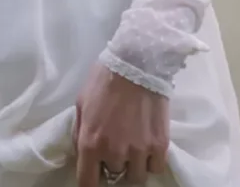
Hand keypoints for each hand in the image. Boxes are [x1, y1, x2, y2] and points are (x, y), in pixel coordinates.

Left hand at [74, 62, 168, 184]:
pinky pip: (154, 168)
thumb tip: (80, 150)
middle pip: (113, 176)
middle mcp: (114, 152)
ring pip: (136, 177)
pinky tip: (146, 146)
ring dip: (131, 166)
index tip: (92, 175)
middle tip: (114, 148)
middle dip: (111, 164)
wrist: (136, 65)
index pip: (87, 181)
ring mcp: (139, 152)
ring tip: (131, 148)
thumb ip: (80, 130)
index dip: (89, 180)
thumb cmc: (104, 80)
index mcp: (90, 142)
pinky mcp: (160, 147)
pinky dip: (150, 162)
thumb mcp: (81, 102)